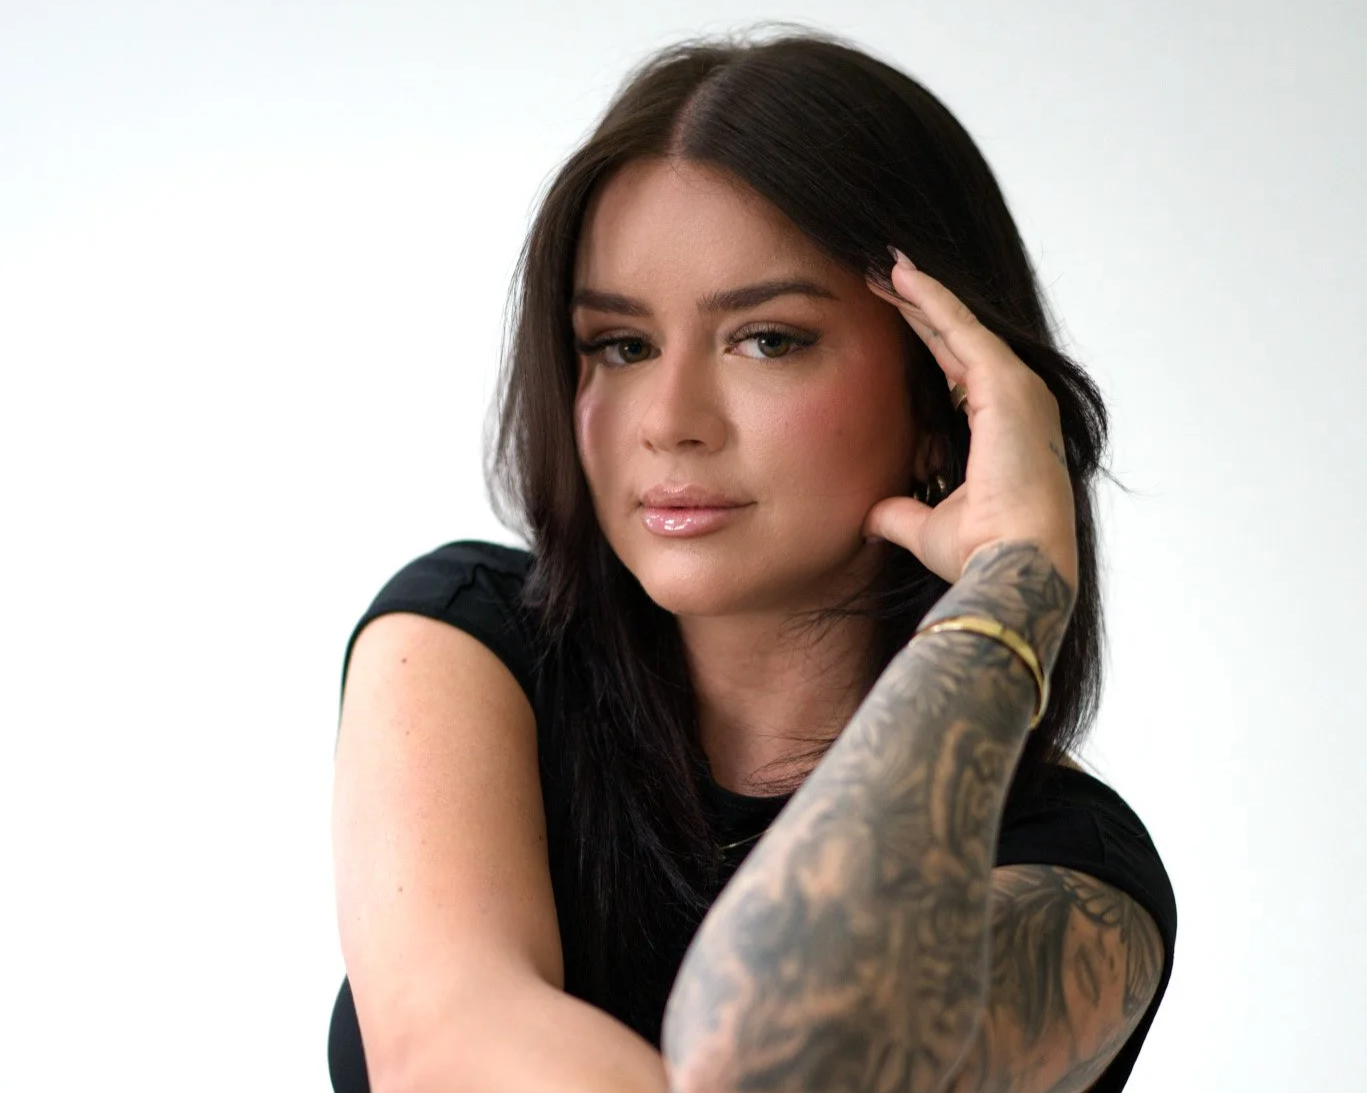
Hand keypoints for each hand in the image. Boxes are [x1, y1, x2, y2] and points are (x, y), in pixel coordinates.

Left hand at [864, 249, 1077, 590]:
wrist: (1011, 564)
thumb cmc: (980, 553)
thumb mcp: (928, 528)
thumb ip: (900, 514)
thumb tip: (871, 517)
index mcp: (1005, 429)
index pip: (957, 369)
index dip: (926, 339)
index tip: (895, 312)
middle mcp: (1019, 401)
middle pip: (960, 339)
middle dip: (922, 306)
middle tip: (886, 273)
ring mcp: (1018, 389)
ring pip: (960, 326)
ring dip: (922, 293)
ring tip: (885, 265)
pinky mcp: (1006, 384)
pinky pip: (961, 329)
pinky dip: (933, 300)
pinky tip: (902, 277)